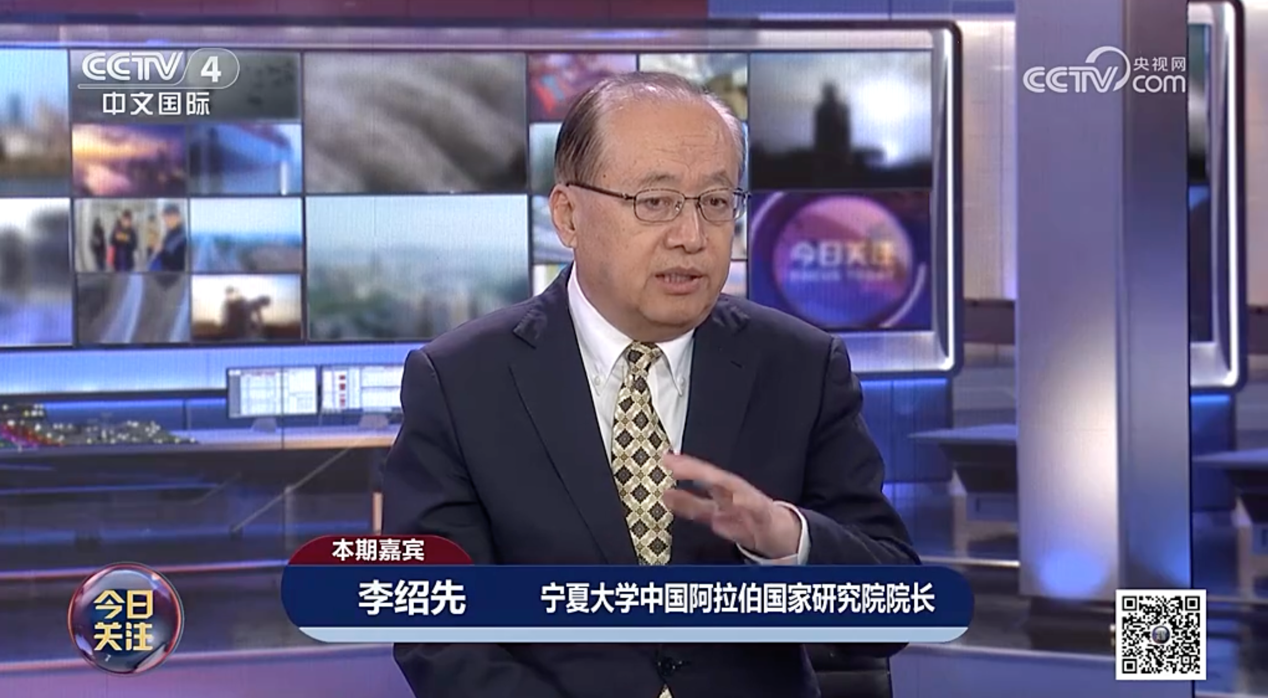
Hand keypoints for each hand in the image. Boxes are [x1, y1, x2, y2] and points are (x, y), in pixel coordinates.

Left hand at [661, 453, 801, 558]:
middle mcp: (733, 491)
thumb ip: (690, 505)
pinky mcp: (763, 514)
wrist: (777, 533)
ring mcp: (749, 500)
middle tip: (675, 462)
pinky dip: (746, 501)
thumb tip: (665, 496)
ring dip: (717, 480)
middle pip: (713, 477)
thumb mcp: (713, 514)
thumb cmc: (745, 520)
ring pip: (732, 487)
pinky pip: (755, 507)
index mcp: (720, 491)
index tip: (665, 460)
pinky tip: (737, 497)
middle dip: (694, 468)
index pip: (699, 476)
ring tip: (700, 474)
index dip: (683, 468)